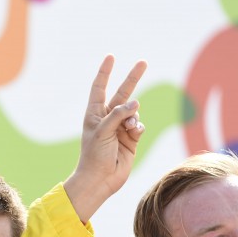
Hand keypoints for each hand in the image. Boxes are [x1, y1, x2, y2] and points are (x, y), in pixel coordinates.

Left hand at [64, 55, 146, 220]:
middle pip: (122, 93)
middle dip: (132, 78)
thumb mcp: (102, 130)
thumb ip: (118, 114)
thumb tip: (136, 102)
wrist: (101, 179)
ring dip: (134, 117)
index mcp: (94, 114)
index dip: (105, 72)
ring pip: (134, 112)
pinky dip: (139, 127)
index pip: (99, 88)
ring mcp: (120, 128)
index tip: (111, 57)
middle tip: (143, 62)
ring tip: (128, 129)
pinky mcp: (131, 139)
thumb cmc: (94, 155)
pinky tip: (134, 133)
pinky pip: (140, 125)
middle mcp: (108, 119)